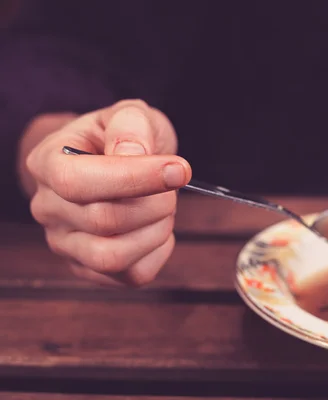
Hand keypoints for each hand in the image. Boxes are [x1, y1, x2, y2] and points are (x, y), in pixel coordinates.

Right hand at [23, 100, 191, 285]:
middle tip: (174, 182)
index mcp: (48, 163)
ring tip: (165, 206)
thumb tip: (132, 155)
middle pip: (103, 221)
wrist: (113, 159)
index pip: (77, 182)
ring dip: (157, 230)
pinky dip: (158, 251)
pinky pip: (132, 275)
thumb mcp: (129, 114)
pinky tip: (157, 226)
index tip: (178, 169)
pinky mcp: (90, 269)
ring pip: (114, 257)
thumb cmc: (121, 136)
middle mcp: (48, 208)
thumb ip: (130, 126)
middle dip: (156, 202)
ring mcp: (66, 244)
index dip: (133, 178)